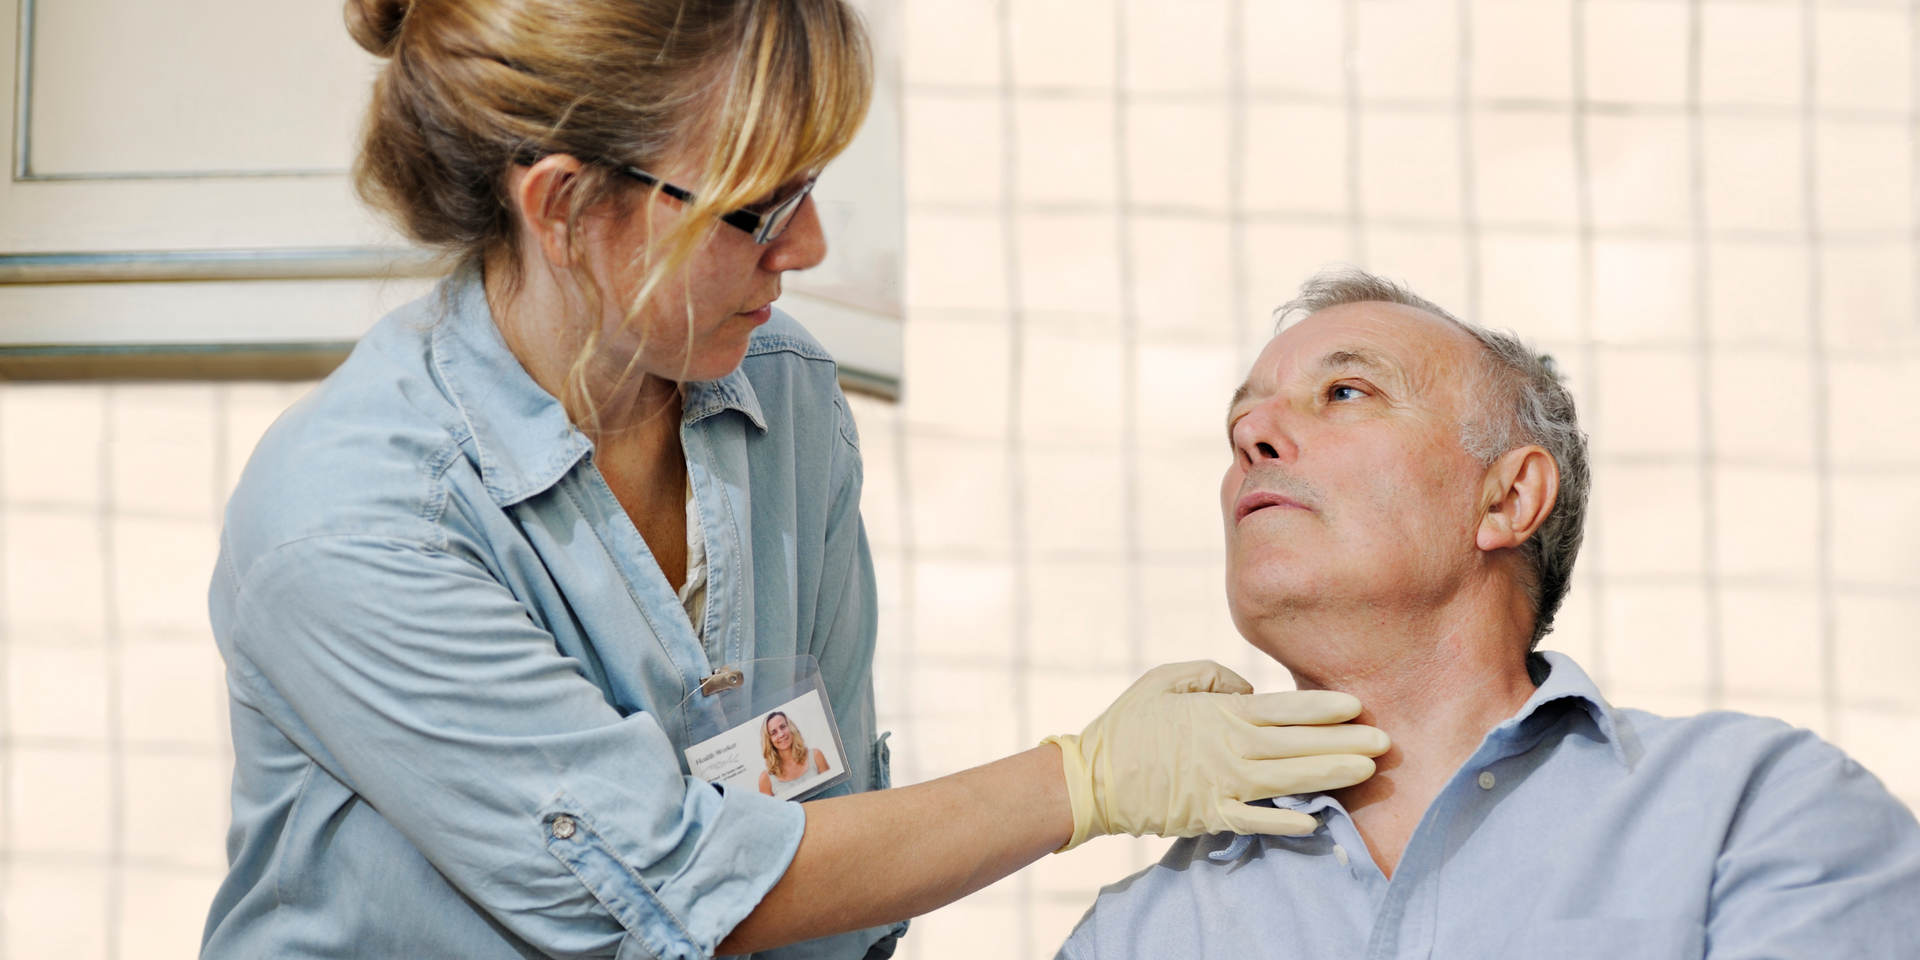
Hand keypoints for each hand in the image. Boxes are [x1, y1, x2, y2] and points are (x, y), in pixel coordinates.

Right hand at [1041, 660, 1387, 850]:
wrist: (1092, 779)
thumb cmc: (1128, 722)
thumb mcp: (1165, 678)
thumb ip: (1212, 675)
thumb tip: (1249, 687)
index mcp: (1219, 714)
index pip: (1283, 709)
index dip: (1323, 708)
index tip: (1357, 705)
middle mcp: (1228, 750)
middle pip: (1297, 746)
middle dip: (1344, 743)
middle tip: (1384, 741)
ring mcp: (1221, 787)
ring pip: (1287, 780)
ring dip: (1330, 776)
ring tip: (1367, 773)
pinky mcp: (1209, 816)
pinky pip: (1254, 819)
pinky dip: (1284, 821)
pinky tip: (1315, 819)